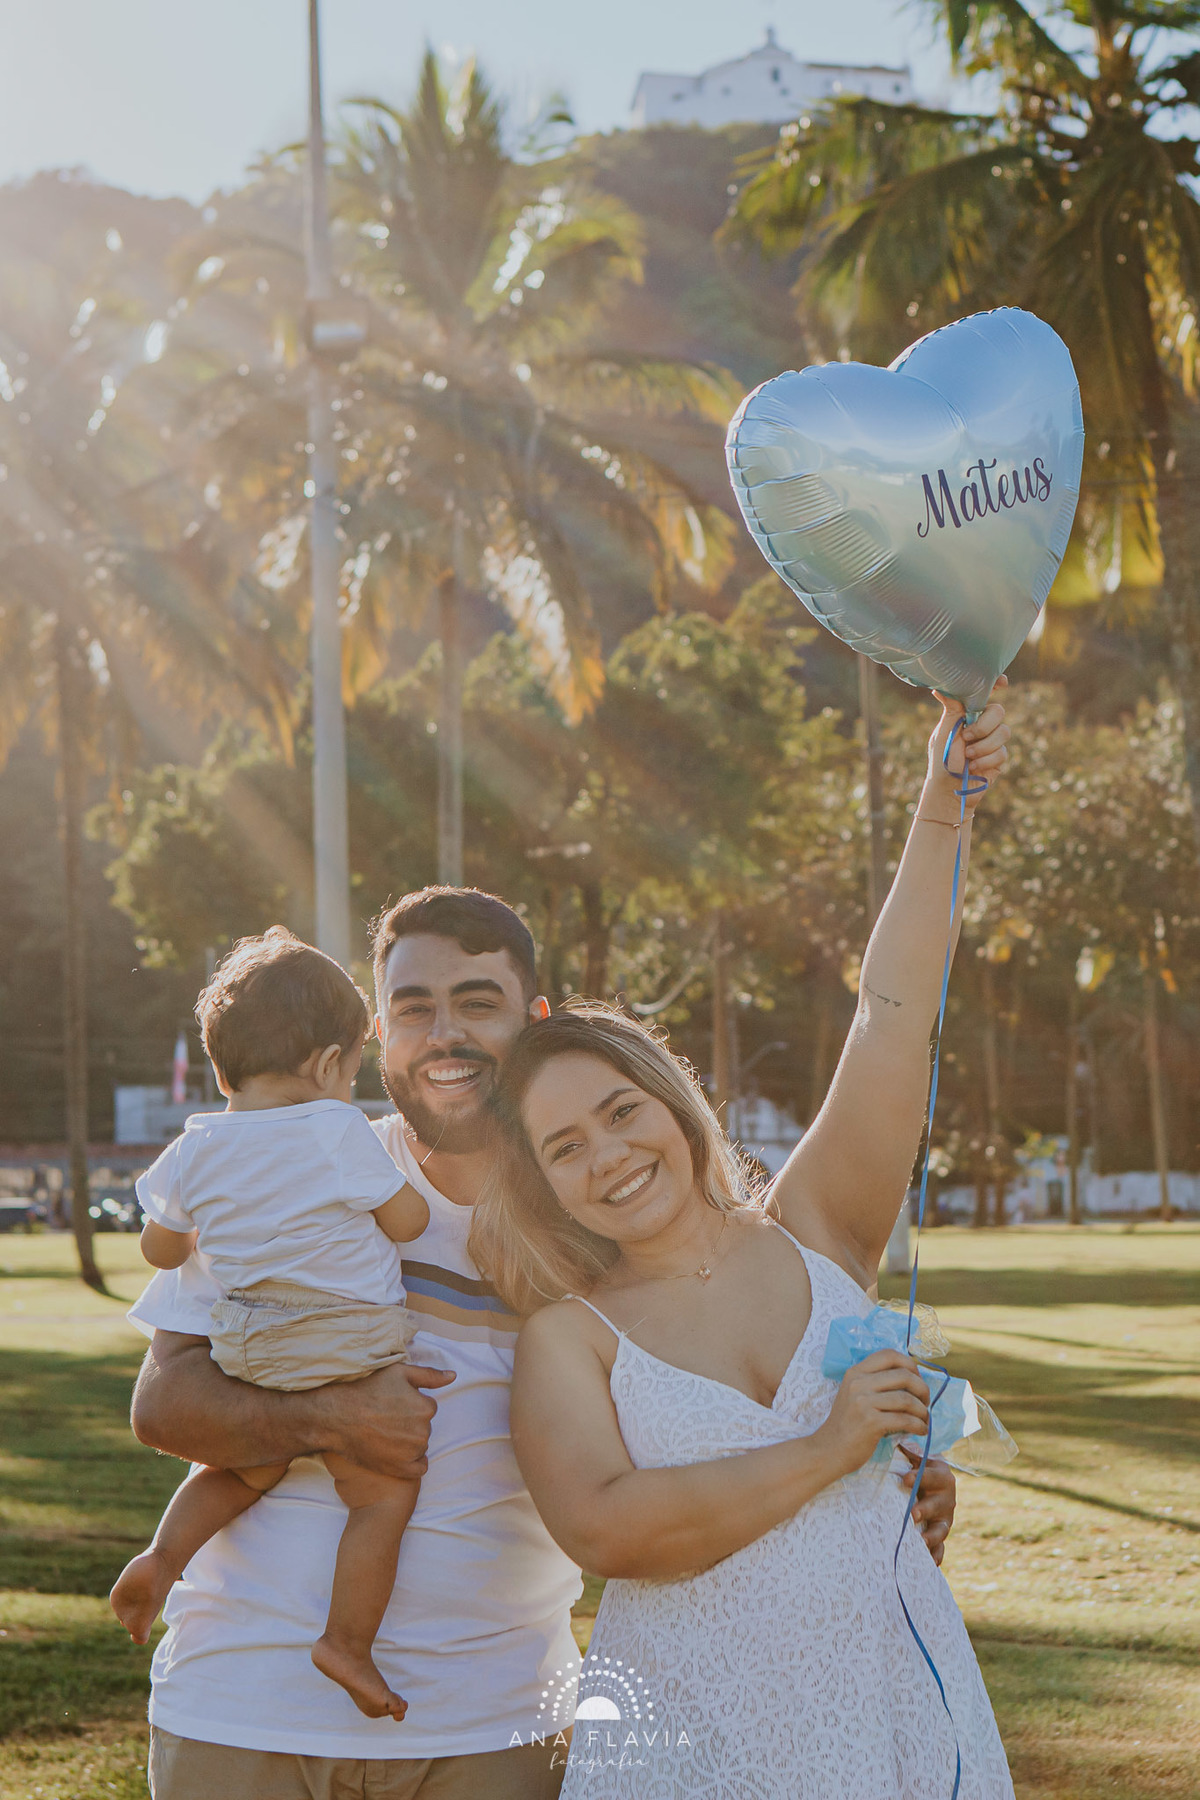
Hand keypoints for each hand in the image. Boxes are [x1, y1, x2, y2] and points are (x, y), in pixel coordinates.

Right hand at [315, 1361, 455, 1479]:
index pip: (427, 1408)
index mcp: (426, 1408)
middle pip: (424, 1428)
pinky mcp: (400, 1469)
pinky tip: (396, 1453)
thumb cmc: (367, 1390)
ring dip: (409, 1442)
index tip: (393, 1404)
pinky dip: (411, 1462)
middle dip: (410, 1423)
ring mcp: (411, 1453)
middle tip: (386, 1418)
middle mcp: (422, 1432)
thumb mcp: (399, 1373)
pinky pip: (419, 1468)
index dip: (410, 1405)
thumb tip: (453, 1376)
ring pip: (420, 1446)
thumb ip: (430, 1375)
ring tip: (385, 1433)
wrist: (337, 1417)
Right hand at [817, 1351, 929, 1478]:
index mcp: (855, 1372)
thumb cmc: (848, 1423)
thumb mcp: (855, 1394)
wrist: (830, 1449)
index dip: (910, 1364)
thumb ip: (876, 1383)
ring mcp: (863, 1402)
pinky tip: (920, 1430)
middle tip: (925, 1402)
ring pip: (907, 1399)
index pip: (889, 1355)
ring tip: (924, 1419)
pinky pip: (905, 1420)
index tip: (917, 1379)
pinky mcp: (871, 1422)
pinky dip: (919, 1426)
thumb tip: (913, 1379)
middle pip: (904, 1375)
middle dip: (922, 1389)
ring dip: (922, 1411)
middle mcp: (858, 1383)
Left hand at [899, 1446, 956, 1565]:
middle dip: (926, 1509)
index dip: (920, 1476)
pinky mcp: (940, 1536)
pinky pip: (941, 1548)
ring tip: (920, 1541)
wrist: (929, 1486)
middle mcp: (947, 1498)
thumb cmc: (916, 1469)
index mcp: (941, 1476)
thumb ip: (909, 1451)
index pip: (933, 1475)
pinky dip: (936, 1556)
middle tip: (912, 1514)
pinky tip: (930, 1564)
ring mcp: (945, 1519)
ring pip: (942, 1528)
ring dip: (932, 1536)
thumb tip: (899, 1439)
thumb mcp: (915, 1458)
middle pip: (939, 1504)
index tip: (904, 1479)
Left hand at [926, 676, 1009, 817]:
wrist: (948, 789)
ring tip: (967, 755)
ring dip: (983, 746)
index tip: (1003, 684)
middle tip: (967, 736)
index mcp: (968, 714)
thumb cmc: (942, 759)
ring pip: (1005, 731)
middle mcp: (982, 724)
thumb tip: (940, 687)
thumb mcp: (944, 732)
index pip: (986, 694)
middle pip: (999, 711)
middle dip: (984, 725)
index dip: (996, 684)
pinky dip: (986, 760)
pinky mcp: (999, 757)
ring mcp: (992, 740)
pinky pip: (1003, 752)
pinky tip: (973, 767)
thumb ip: (951, 709)